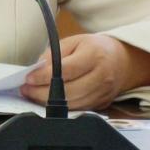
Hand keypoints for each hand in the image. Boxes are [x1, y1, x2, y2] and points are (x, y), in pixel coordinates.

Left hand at [21, 34, 149, 110]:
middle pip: (68, 91)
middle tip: (26, 89)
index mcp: (94, 55)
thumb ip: (56, 53)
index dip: (45, 76)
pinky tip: (47, 101)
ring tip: (32, 95)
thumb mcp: (76, 41)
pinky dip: (60, 107)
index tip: (29, 78)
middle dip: (42, 93)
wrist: (124, 61)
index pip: (66, 69)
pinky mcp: (101, 104)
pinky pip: (78, 109)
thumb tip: (38, 68)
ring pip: (72, 104)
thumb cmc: (96, 48)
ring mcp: (102, 93)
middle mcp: (101, 76)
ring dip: (48, 102)